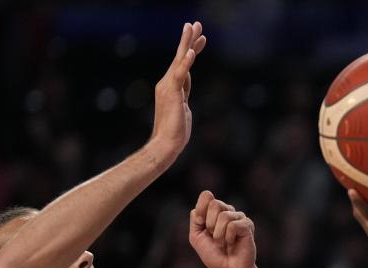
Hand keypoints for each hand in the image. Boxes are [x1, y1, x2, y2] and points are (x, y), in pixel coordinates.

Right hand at [147, 22, 206, 163]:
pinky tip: (191, 52)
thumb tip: (185, 88)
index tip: (201, 39)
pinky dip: (185, 63)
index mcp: (170, 87)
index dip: (192, 51)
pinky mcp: (173, 93)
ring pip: (180, 60)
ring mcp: (168, 87)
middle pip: (180, 57)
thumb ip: (183, 95)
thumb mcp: (183, 109)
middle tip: (195, 23)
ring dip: (187, 43)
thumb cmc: (175, 132)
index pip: (183, 65)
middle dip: (188, 39)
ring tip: (193, 27)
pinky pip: (180, 75)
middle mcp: (166, 83)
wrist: (166, 144)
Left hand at [189, 191, 258, 267]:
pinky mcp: (247, 226)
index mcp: (215, 212)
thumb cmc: (213, 255)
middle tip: (214, 237)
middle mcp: (228, 211)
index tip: (202, 225)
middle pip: (215, 204)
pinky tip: (233, 243)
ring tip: (223, 243)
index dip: (201, 209)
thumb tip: (200, 208)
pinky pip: (233, 225)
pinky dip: (228, 237)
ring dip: (219, 234)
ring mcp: (239, 218)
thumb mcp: (196, 237)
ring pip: (224, 215)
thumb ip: (195, 220)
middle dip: (210, 224)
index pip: (207, 196)